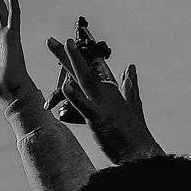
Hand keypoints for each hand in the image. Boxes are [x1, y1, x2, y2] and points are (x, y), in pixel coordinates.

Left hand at [44, 44, 163, 163]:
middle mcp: (106, 92)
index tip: (70, 37)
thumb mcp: (133, 105)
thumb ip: (130, 86)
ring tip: (66, 44)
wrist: (141, 152)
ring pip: (85, 79)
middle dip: (66, 53)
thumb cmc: (134, 132)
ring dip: (74, 61)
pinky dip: (75, 97)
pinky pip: (85, 106)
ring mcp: (103, 104)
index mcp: (110, 89)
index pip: (92, 66)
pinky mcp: (99, 119)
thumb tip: (130, 68)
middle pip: (83, 68)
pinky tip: (66, 86)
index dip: (80, 52)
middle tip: (50, 40)